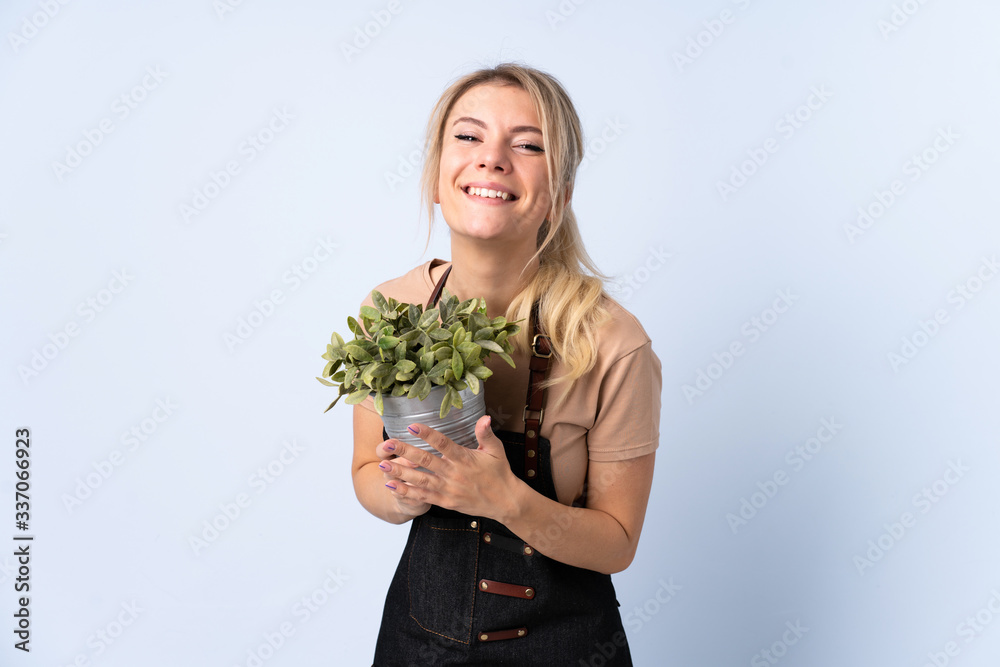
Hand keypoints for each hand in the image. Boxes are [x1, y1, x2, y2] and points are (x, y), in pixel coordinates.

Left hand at [379, 415, 518, 520]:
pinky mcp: (446, 502)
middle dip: (405, 452)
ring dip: (400, 472)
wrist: (505, 502)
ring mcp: (449, 489)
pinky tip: (392, 485)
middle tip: (388, 443)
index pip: (443, 444)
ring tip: (383, 464)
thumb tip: (484, 417)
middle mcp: (454, 473)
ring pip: (420, 480)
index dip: (427, 434)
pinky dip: (407, 491)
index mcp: (465, 458)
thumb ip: (486, 433)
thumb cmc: (500, 473)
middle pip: (426, 461)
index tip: (412, 426)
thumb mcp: (496, 450)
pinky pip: (423, 497)